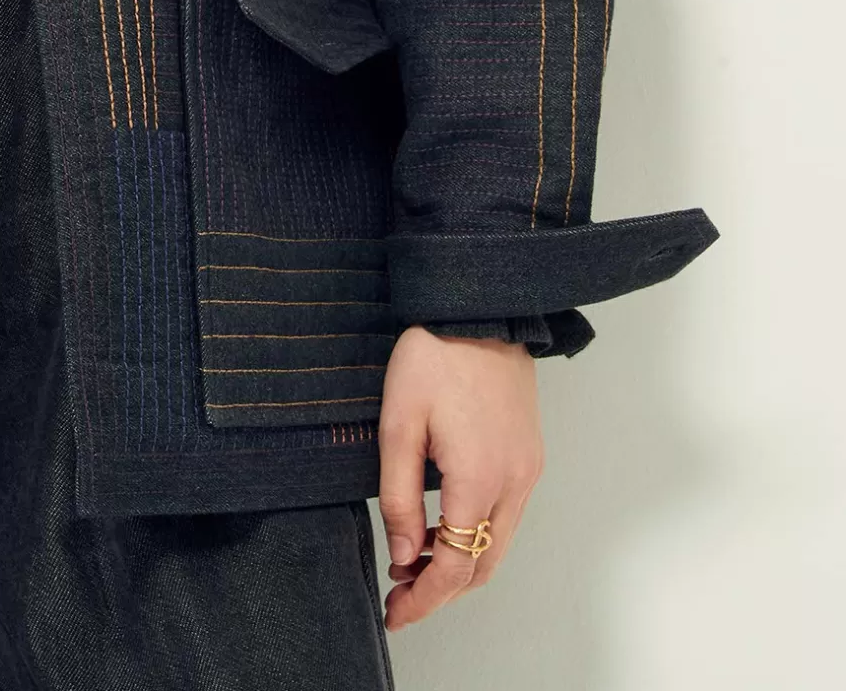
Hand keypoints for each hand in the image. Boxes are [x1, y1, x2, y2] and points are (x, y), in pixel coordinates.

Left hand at [374, 326, 544, 631]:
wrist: (480, 309)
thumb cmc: (433, 356)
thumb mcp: (398, 423)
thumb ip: (398, 495)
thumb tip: (403, 556)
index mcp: (478, 479)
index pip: (454, 566)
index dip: (424, 599)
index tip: (395, 614)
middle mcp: (513, 483)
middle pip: (482, 566)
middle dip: (441, 592)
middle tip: (399, 599)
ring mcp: (527, 471)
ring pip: (498, 546)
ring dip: (459, 565)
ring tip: (413, 566)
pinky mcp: (529, 456)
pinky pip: (506, 517)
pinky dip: (476, 537)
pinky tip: (442, 527)